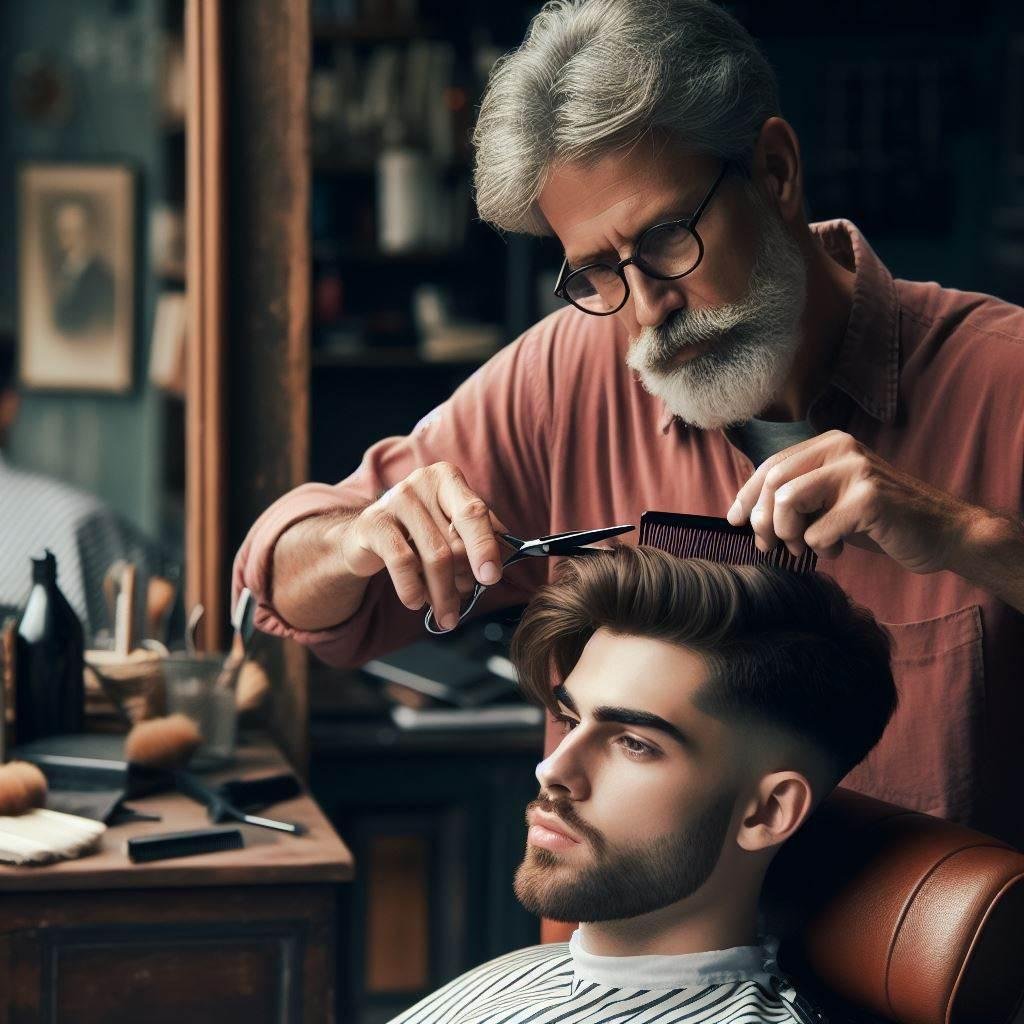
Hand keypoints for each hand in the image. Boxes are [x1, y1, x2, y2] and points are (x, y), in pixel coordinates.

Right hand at [335, 462, 507, 629]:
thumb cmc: (419, 532)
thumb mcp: (450, 527)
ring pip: (433, 557)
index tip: (491, 578)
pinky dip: (413, 588)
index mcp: (447, 478)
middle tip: (463, 600)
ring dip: (443, 593)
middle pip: (454, 541)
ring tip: (446, 614)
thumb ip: (480, 535)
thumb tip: (507, 556)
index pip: (473, 512)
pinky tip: (416, 602)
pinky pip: (402, 562)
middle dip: (462, 579)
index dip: (485, 547)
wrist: (367, 536)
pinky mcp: (373, 523)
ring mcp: (395, 500)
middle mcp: (421, 482)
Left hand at [726, 430, 974, 573]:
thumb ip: (797, 496)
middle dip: (762, 520)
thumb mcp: (832, 500)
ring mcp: (857, 470)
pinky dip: (820, 549)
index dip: (747, 496)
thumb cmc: (881, 521)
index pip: (771, 465)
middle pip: (774, 481)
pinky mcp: (869, 499)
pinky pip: (817, 532)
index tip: (734, 521)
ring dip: (787, 534)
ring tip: (804, 548)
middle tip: (768, 546)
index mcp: (829, 444)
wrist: (944, 533)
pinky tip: (839, 549)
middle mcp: (841, 448)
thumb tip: (745, 515)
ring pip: (788, 500)